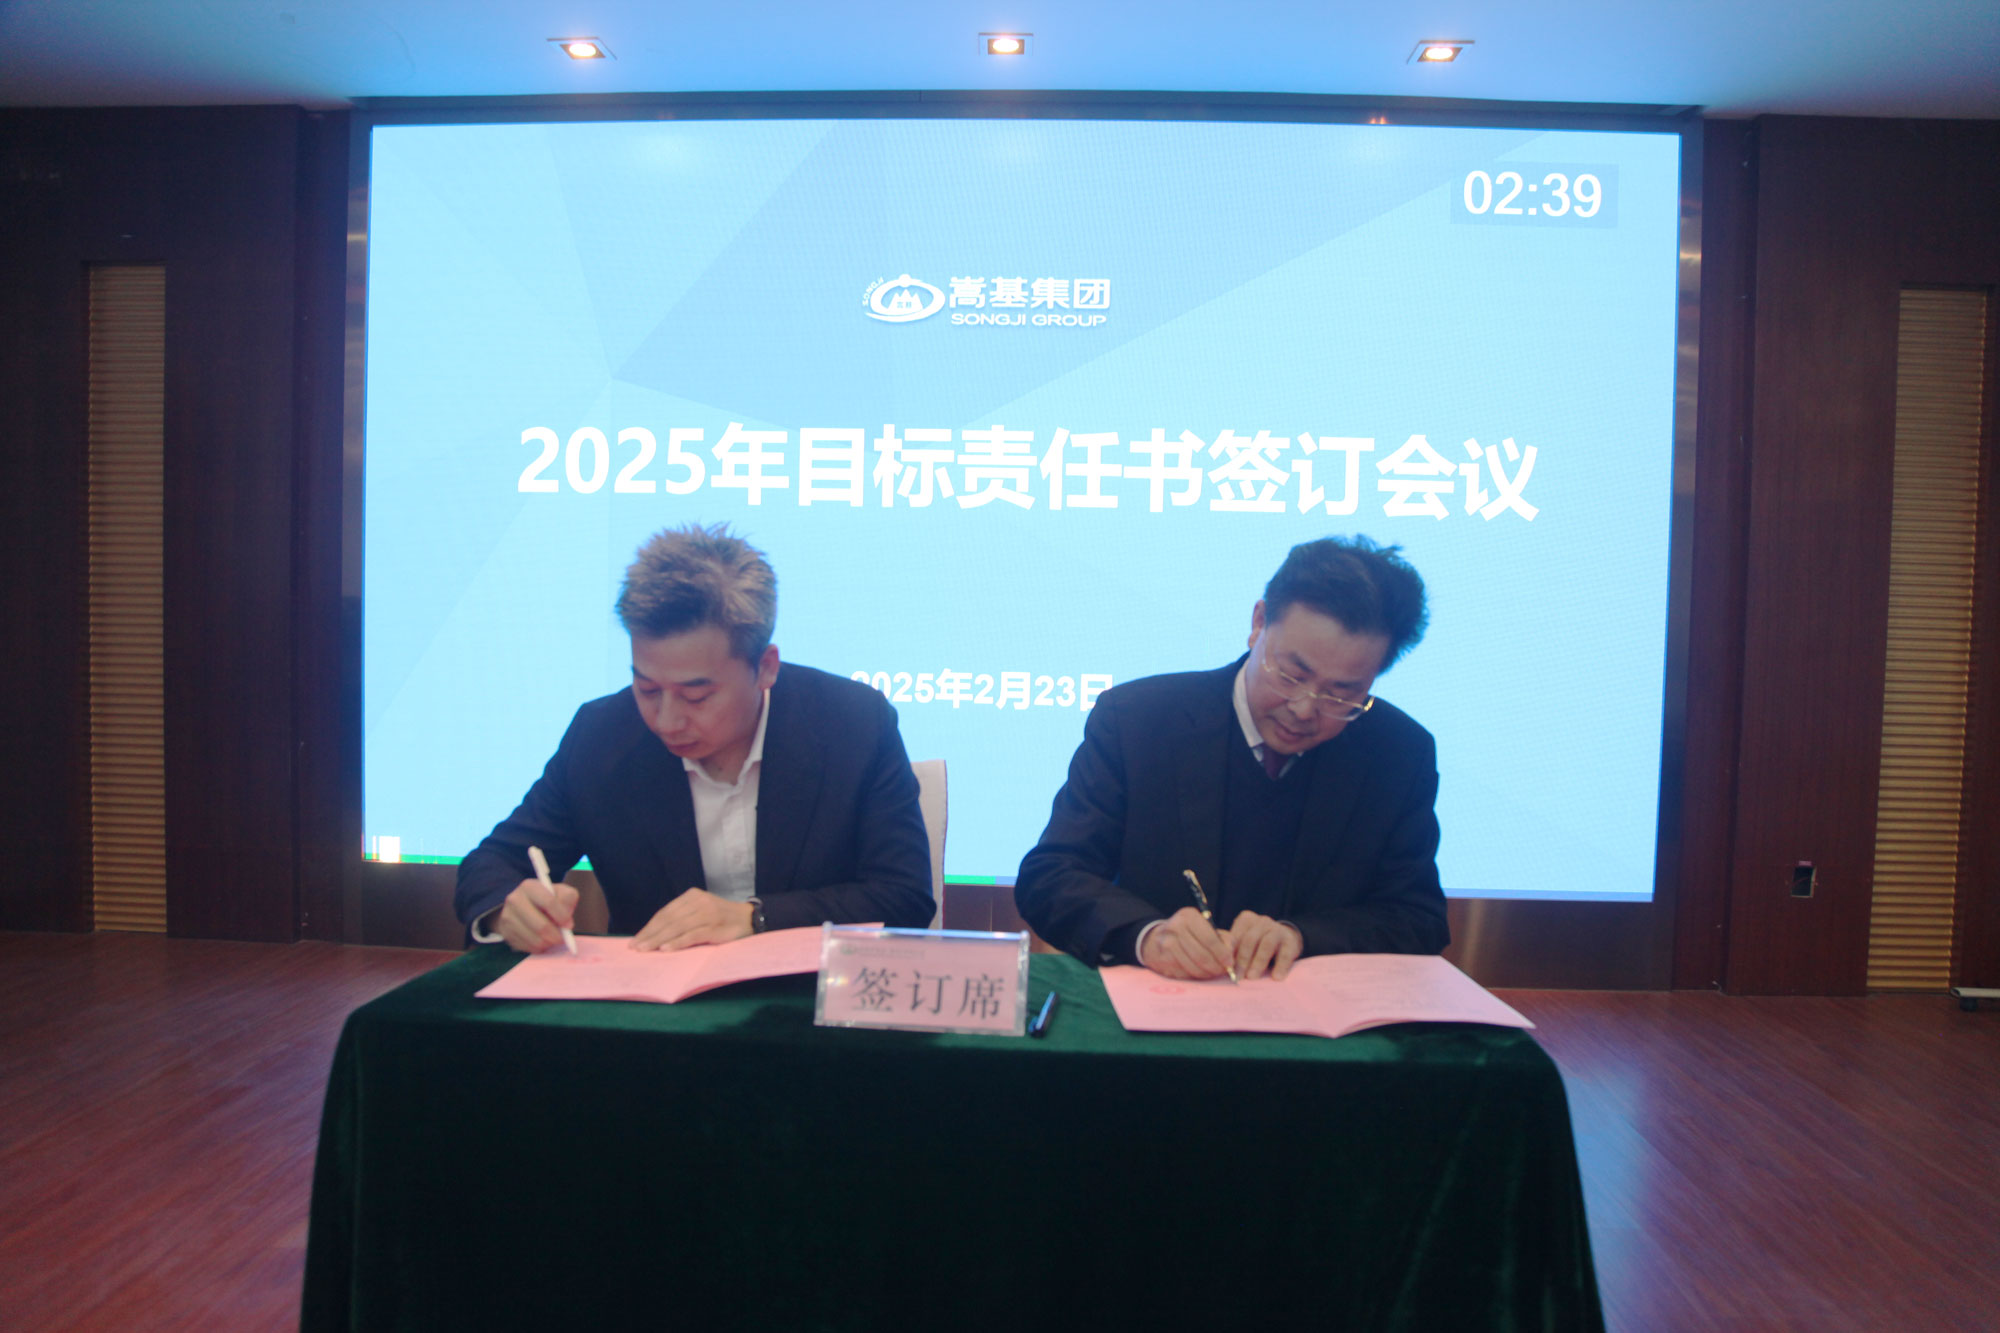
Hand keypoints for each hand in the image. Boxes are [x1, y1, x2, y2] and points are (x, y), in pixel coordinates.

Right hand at [495, 876, 578, 953]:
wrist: (523, 906)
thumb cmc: (547, 899)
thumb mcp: (561, 892)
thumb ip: (568, 900)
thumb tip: (566, 922)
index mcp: (529, 887)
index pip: (549, 902)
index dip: (562, 916)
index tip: (569, 925)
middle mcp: (514, 900)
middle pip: (541, 926)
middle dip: (556, 935)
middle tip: (563, 938)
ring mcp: (508, 917)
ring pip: (535, 940)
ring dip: (548, 943)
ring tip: (552, 938)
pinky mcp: (506, 933)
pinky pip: (528, 947)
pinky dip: (539, 947)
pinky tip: (542, 940)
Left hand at [631, 888, 754, 951]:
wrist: (751, 919)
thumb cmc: (722, 920)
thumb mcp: (701, 912)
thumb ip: (683, 919)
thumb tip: (655, 935)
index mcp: (692, 896)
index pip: (665, 912)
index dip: (649, 927)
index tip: (636, 940)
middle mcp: (698, 901)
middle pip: (668, 919)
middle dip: (650, 934)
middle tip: (635, 947)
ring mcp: (707, 913)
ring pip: (677, 927)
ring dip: (658, 940)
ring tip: (645, 950)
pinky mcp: (715, 926)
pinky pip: (691, 935)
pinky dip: (677, 942)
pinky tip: (666, 949)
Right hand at [1138, 906, 1235, 979]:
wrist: (1157, 938)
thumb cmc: (1189, 933)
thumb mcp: (1206, 927)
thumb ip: (1224, 938)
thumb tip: (1231, 955)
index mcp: (1188, 917)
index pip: (1210, 939)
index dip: (1222, 954)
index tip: (1230, 963)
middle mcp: (1175, 928)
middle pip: (1202, 956)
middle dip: (1216, 967)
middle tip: (1223, 972)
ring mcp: (1166, 944)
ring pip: (1193, 967)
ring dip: (1207, 974)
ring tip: (1212, 973)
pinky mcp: (1162, 959)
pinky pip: (1184, 974)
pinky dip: (1195, 976)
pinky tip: (1199, 972)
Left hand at [1229, 910, 1303, 980]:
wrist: (1287, 939)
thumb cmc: (1258, 944)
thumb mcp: (1244, 942)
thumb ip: (1233, 950)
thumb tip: (1222, 968)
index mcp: (1246, 920)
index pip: (1235, 936)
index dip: (1230, 953)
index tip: (1226, 969)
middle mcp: (1261, 921)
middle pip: (1250, 940)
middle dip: (1242, 960)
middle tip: (1238, 977)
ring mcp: (1277, 929)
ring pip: (1266, 945)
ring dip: (1258, 962)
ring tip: (1252, 977)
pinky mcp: (1290, 940)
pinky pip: (1285, 954)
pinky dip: (1280, 966)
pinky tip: (1276, 977)